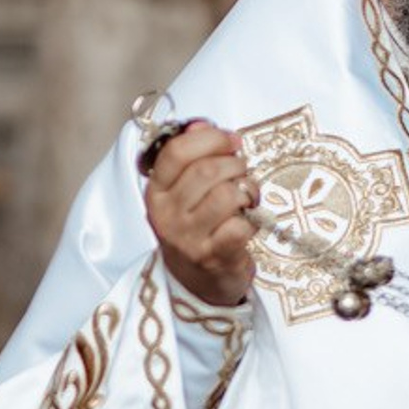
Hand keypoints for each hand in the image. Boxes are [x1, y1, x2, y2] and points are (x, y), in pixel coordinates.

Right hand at [146, 120, 258, 306]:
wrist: (194, 283)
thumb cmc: (194, 229)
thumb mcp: (182, 193)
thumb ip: (190, 156)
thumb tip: (200, 125)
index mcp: (156, 191)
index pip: (177, 151)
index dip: (211, 139)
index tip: (231, 141)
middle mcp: (167, 214)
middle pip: (207, 171)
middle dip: (235, 165)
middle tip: (243, 171)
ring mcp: (188, 237)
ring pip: (226, 195)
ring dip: (247, 190)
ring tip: (248, 196)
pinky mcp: (213, 256)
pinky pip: (240, 225)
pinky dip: (251, 220)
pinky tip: (248, 222)